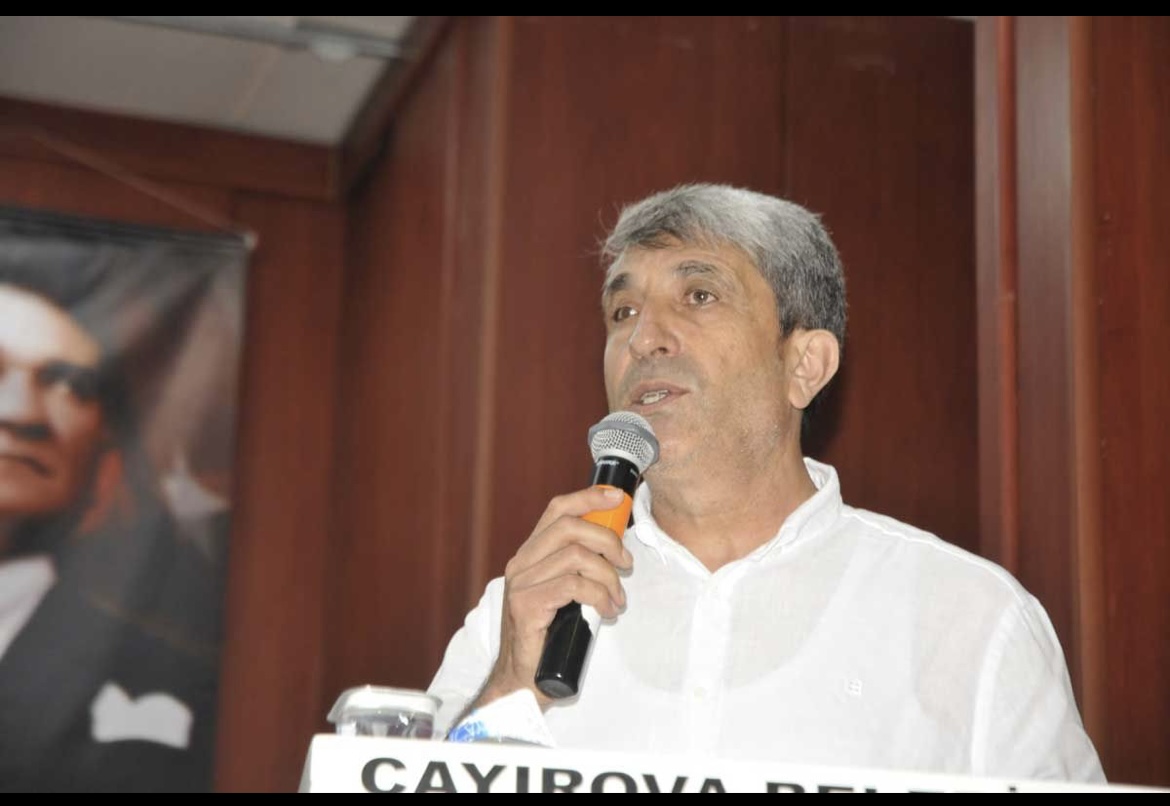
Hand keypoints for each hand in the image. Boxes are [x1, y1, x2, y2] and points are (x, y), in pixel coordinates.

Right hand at [477, 485, 632, 709]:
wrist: (522, 680)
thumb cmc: (549, 638)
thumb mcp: (567, 594)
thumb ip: (580, 568)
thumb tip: (615, 547)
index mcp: (530, 555)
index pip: (557, 510)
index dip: (589, 498)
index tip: (617, 498)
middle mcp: (521, 564)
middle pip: (570, 527)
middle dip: (608, 540)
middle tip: (627, 565)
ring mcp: (520, 584)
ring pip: (576, 557)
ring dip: (608, 577)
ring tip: (617, 599)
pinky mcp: (526, 606)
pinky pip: (573, 586)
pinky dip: (599, 596)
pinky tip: (606, 611)